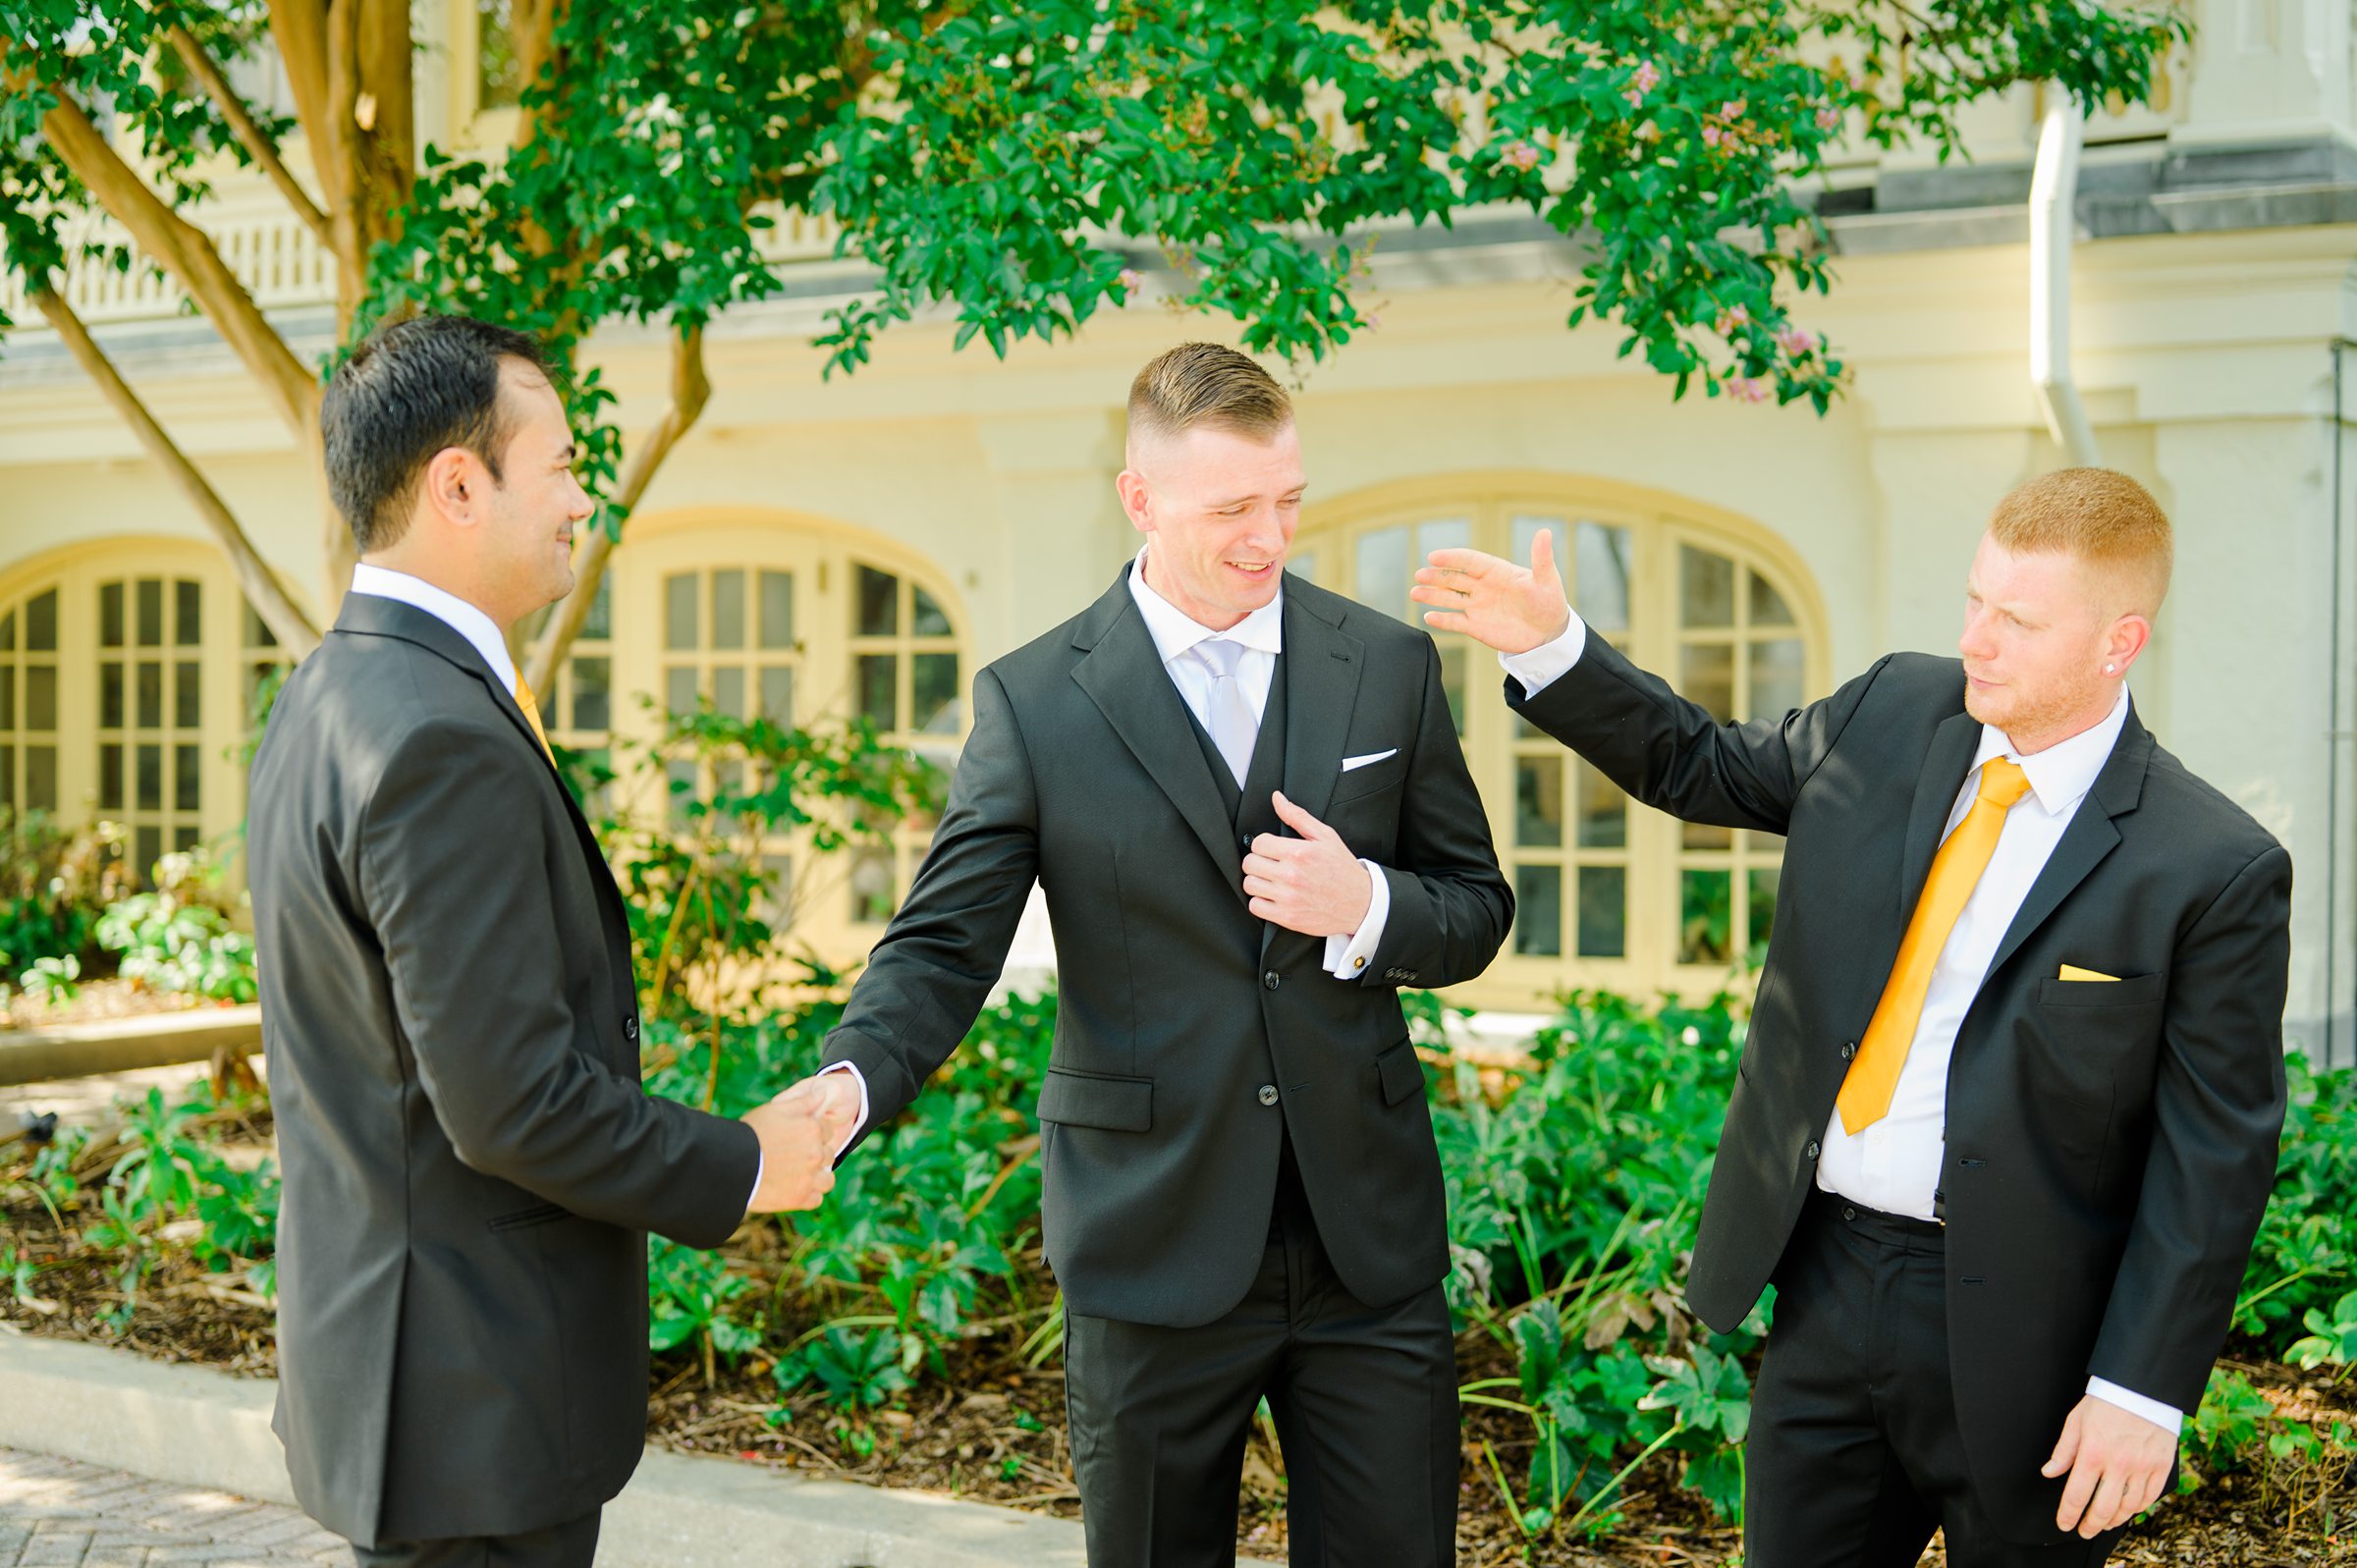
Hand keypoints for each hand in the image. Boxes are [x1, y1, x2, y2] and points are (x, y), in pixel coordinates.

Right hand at [741, 1075, 859, 1211]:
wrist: (730, 1165)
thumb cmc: (751, 1133)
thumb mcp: (777, 1109)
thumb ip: (805, 1101)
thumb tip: (823, 1092)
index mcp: (813, 1130)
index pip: (828, 1130)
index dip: (814, 1133)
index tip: (799, 1137)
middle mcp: (816, 1154)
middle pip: (828, 1154)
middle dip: (816, 1154)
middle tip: (794, 1156)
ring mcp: (809, 1179)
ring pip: (827, 1180)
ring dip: (818, 1177)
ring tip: (800, 1175)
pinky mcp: (799, 1199)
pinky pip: (816, 1199)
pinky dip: (808, 1195)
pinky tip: (794, 1189)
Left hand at [1243, 792, 1373, 938]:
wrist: (1361, 903)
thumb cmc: (1343, 869)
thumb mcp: (1325, 836)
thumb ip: (1298, 816)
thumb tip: (1277, 799)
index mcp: (1299, 852)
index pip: (1258, 843)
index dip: (1264, 844)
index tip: (1272, 849)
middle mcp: (1291, 875)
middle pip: (1250, 863)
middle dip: (1258, 861)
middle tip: (1271, 864)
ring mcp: (1288, 897)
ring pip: (1249, 885)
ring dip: (1257, 881)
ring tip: (1271, 880)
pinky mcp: (1287, 917)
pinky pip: (1255, 906)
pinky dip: (1260, 901)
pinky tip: (1273, 896)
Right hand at [1409, 527, 1571, 653]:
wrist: (1549, 633)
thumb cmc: (1549, 602)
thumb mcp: (1547, 580)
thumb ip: (1541, 558)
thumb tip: (1544, 532)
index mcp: (1496, 571)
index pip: (1470, 561)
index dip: (1453, 558)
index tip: (1435, 556)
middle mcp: (1483, 586)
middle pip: (1455, 578)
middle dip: (1436, 576)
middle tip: (1419, 574)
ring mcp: (1478, 606)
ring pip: (1450, 598)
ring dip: (1432, 595)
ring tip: (1415, 593)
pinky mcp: (1476, 626)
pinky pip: (1455, 622)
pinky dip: (1442, 620)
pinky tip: (1429, 617)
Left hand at [2042, 1394, 2174, 1536]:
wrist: (2141, 1387)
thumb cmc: (2105, 1402)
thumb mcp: (2076, 1421)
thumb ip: (2063, 1451)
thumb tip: (2049, 1472)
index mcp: (2092, 1453)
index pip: (2077, 1495)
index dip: (2068, 1515)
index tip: (2064, 1523)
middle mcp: (2118, 1464)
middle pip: (2103, 1508)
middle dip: (2090, 1525)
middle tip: (2084, 1531)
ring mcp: (2142, 1467)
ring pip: (2128, 1507)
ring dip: (2114, 1520)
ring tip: (2104, 1523)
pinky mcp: (2161, 1467)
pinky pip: (2149, 1498)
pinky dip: (2138, 1509)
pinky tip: (2128, 1510)